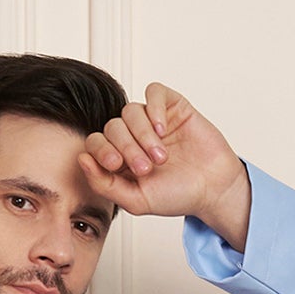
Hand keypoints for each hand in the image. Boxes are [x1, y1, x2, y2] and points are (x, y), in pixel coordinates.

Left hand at [77, 83, 247, 246]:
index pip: (95, 142)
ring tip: (161, 156)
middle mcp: (132, 137)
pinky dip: (154, 109)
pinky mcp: (171, 106)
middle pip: (112, 127)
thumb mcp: (136, 200)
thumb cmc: (176, 195)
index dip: (101, 150)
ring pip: (130, 111)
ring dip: (142, 135)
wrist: (212, 188)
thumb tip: (81, 160)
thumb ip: (104, 184)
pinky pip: (153, 92)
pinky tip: (163, 129)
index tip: (117, 164)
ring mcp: (151, 120)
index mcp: (120, 159)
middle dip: (126, 147)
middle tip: (146, 167)